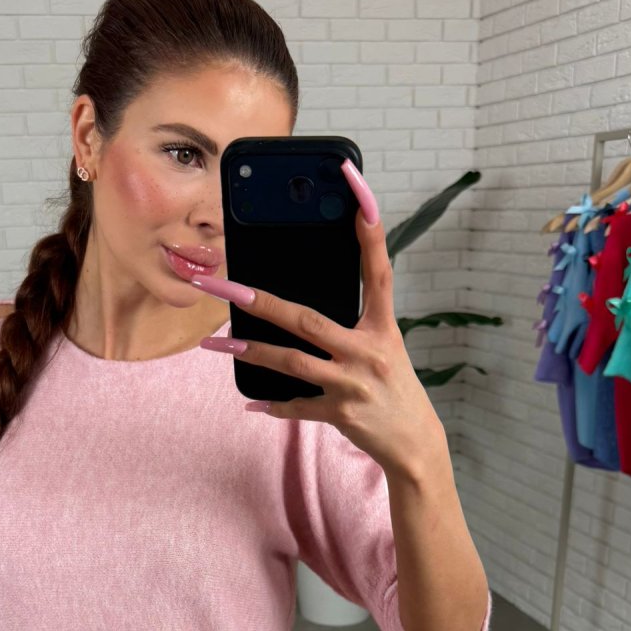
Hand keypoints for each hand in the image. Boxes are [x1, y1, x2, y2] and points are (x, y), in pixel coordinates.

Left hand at [193, 158, 447, 477]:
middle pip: (307, 320)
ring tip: (216, 344)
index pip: (377, 271)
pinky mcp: (341, 413)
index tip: (356, 188)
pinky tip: (251, 403)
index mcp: (383, 327)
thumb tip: (300, 307)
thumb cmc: (393, 387)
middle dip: (261, 303)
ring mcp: (353, 384)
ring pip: (292, 362)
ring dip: (251, 352)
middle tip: (224, 288)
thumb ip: (353, 324)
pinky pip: (296, 407)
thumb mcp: (384, 347)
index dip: (369, 230)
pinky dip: (273, 406)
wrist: (415, 443)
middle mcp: (369, 351)